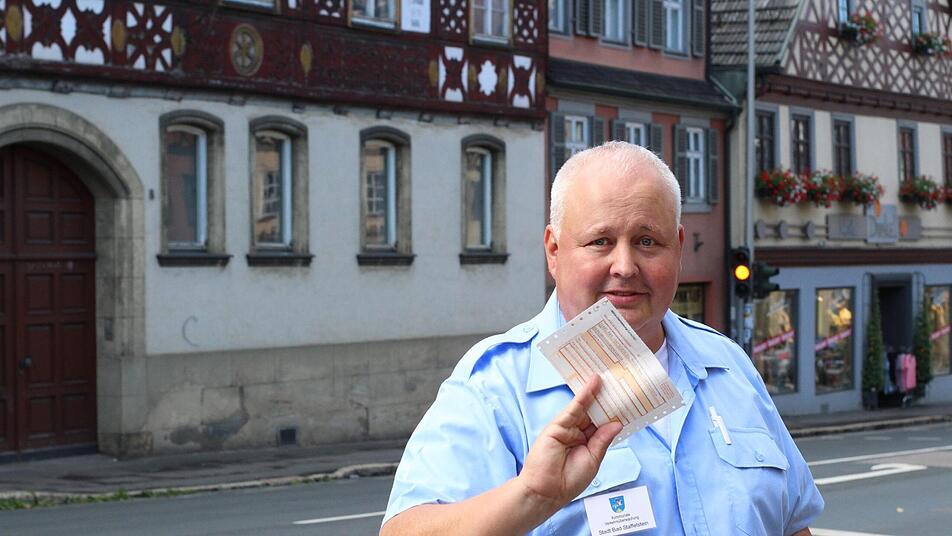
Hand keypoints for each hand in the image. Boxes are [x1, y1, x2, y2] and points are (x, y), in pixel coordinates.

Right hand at [516, 375, 622, 514]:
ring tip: (610, 378)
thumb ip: (603, 440)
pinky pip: (574, 408)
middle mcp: (577, 433)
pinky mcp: (557, 425)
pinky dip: (584, 395)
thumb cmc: (568, 481)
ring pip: (585, 408)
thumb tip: (617, 423)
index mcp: (587, 443)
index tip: (627, 401)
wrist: (546, 492)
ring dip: (597, 393)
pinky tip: (593, 384)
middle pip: (595, 413)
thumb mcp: (593, 459)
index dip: (613, 414)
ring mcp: (567, 428)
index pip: (602, 425)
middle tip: (620, 384)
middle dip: (606, 400)